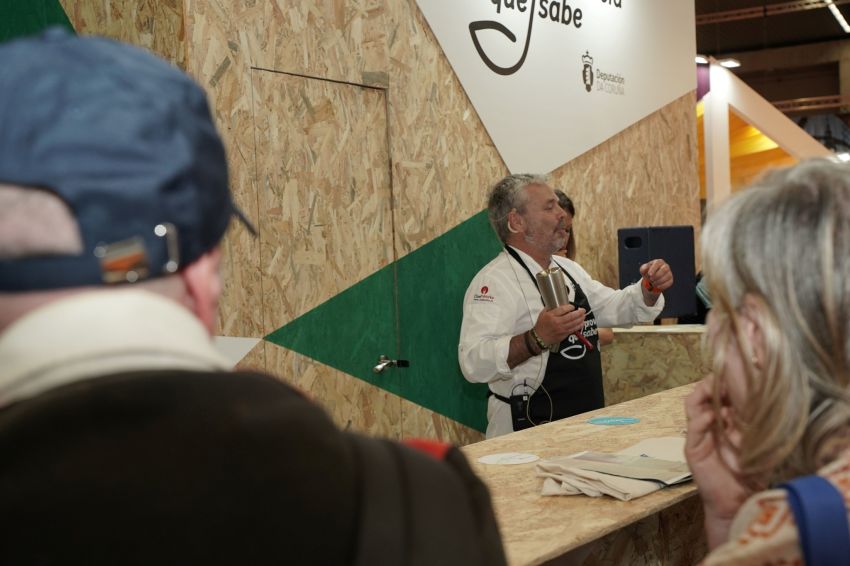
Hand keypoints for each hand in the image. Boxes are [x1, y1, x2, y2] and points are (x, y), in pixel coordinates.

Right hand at [534, 304, 584, 345]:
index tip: (572, 306)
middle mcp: (557, 322)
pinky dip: (579, 326)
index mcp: (551, 315)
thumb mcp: (542, 314)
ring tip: (584, 315)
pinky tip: (582, 323)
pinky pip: (574, 329)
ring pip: (574, 323)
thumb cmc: (541, 326)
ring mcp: (562, 329)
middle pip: (571, 316)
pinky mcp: (564, 334)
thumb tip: (557, 304)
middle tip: (583, 310)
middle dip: (579, 312)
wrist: (540, 338)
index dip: (570, 307)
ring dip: (581, 318)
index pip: (563, 309)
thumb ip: (550, 308)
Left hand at [640, 259, 672, 304]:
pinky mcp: (670, 280)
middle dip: (657, 275)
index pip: (657, 263)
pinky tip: (657, 286)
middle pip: (664, 269)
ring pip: (667, 276)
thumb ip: (643, 268)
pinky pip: (669, 283)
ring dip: (659, 281)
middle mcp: (665, 266)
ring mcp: (669, 273)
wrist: (651, 278)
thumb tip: (645, 269)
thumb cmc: (647, 272)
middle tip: (651, 279)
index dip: (653, 269)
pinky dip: (662, 285)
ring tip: (652, 284)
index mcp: (659, 262)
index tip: (649, 274)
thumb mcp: (643, 269)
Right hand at [685, 375, 749, 548]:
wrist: (740, 501)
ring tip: (713, 389)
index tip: (738, 371)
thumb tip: (758, 394)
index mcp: (726, 418)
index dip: (726, 379)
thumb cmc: (752, 471)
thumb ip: (754, 419)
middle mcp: (710, 422)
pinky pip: (692, 429)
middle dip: (713, 382)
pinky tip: (710, 416)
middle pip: (704, 393)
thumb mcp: (758, 439)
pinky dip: (699, 420)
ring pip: (693, 405)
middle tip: (724, 375)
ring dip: (702, 394)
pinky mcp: (693, 449)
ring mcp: (699, 435)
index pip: (720, 390)